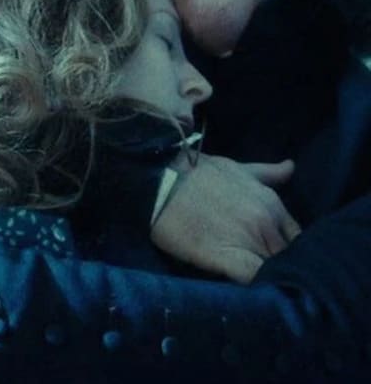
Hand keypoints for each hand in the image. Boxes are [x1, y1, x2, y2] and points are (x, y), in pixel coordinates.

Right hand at [151, 153, 300, 282]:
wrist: (160, 181)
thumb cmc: (195, 173)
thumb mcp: (236, 167)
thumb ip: (267, 172)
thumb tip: (291, 167)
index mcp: (273, 205)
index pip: (296, 239)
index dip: (286, 250)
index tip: (273, 255)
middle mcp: (268, 225)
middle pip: (287, 258)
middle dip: (278, 265)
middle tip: (263, 271)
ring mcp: (250, 243)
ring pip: (274, 272)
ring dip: (267, 279)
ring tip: (254, 285)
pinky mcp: (229, 260)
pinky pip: (254, 281)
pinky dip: (254, 288)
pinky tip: (245, 290)